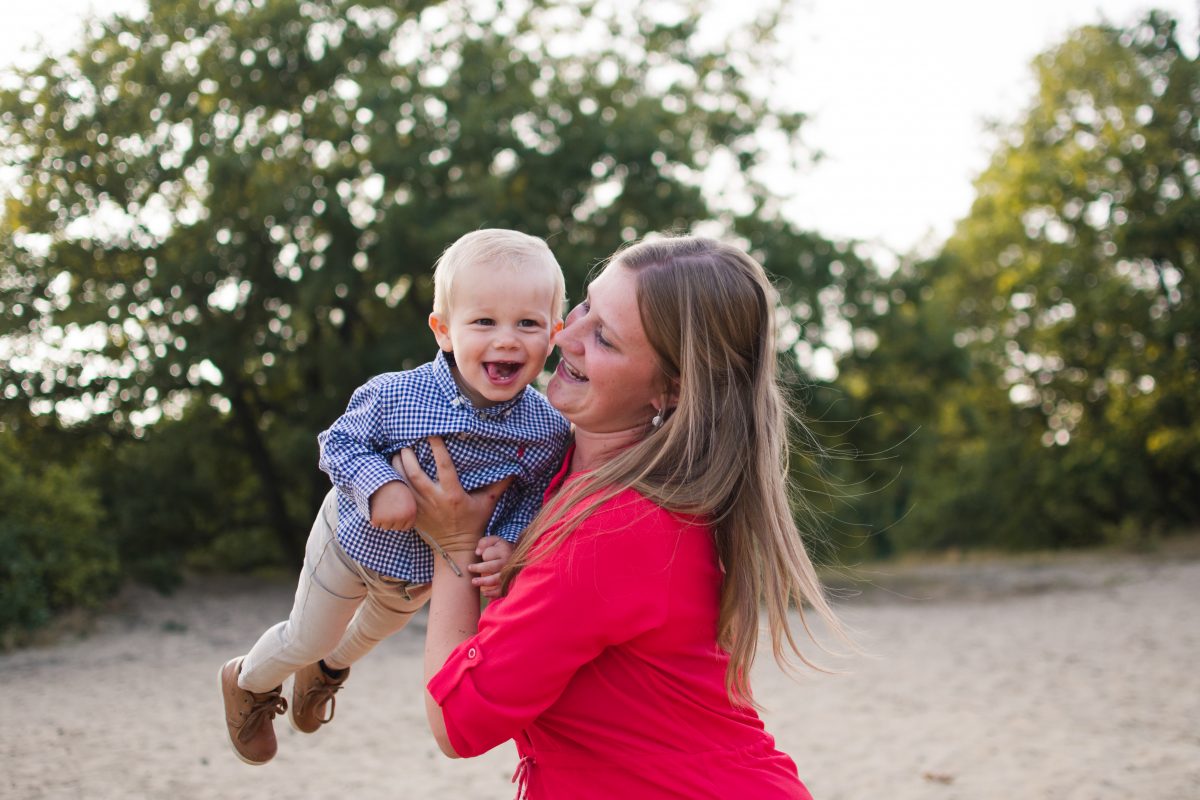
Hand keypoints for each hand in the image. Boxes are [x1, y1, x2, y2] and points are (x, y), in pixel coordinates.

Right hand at [368, 480, 415, 530]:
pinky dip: (373, 517)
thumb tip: (406, 527)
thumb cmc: (394, 486)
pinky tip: (375, 505)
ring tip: (382, 504)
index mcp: (411, 513)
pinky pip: (375, 523)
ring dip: (382, 518)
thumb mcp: (408, 497)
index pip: (405, 527)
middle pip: (395, 527)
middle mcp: (402, 517)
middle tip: (388, 504)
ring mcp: (389, 519)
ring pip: (385, 526)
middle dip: (391, 518)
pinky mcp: (377, 518)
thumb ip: (409, 512)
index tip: (396, 508)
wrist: (379, 477)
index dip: (400, 519)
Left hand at [393, 436, 514, 554]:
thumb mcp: (488, 503)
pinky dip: (394, 483)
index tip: (432, 434)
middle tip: (406, 443)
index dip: (437, 448)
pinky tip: (391, 472)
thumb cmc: (474, 522)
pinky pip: (400, 496)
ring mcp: (422, 508)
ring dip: (397, 467)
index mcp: (454, 495)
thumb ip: (500, 484)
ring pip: (403, 483)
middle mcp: (435, 500)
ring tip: (396, 454)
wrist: (456, 548)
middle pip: (415, 474)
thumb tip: (515, 467)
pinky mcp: (414, 514)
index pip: (444, 466)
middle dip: (408, 457)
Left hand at [468, 536, 514, 597]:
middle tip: (469, 568)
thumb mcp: (494, 540)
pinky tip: (484, 593)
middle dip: (480, 568)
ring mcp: (510, 574)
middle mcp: (508, 563)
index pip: (490, 554)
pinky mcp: (510, 583)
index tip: (477, 554)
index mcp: (504, 551)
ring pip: (497, 579)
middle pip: (493, 567)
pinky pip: (502, 590)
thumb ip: (484, 542)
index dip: (484, 555)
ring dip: (484, 582)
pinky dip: (493, 593)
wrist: (518, 556)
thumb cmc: (501, 548)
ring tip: (474, 582)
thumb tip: (477, 553)